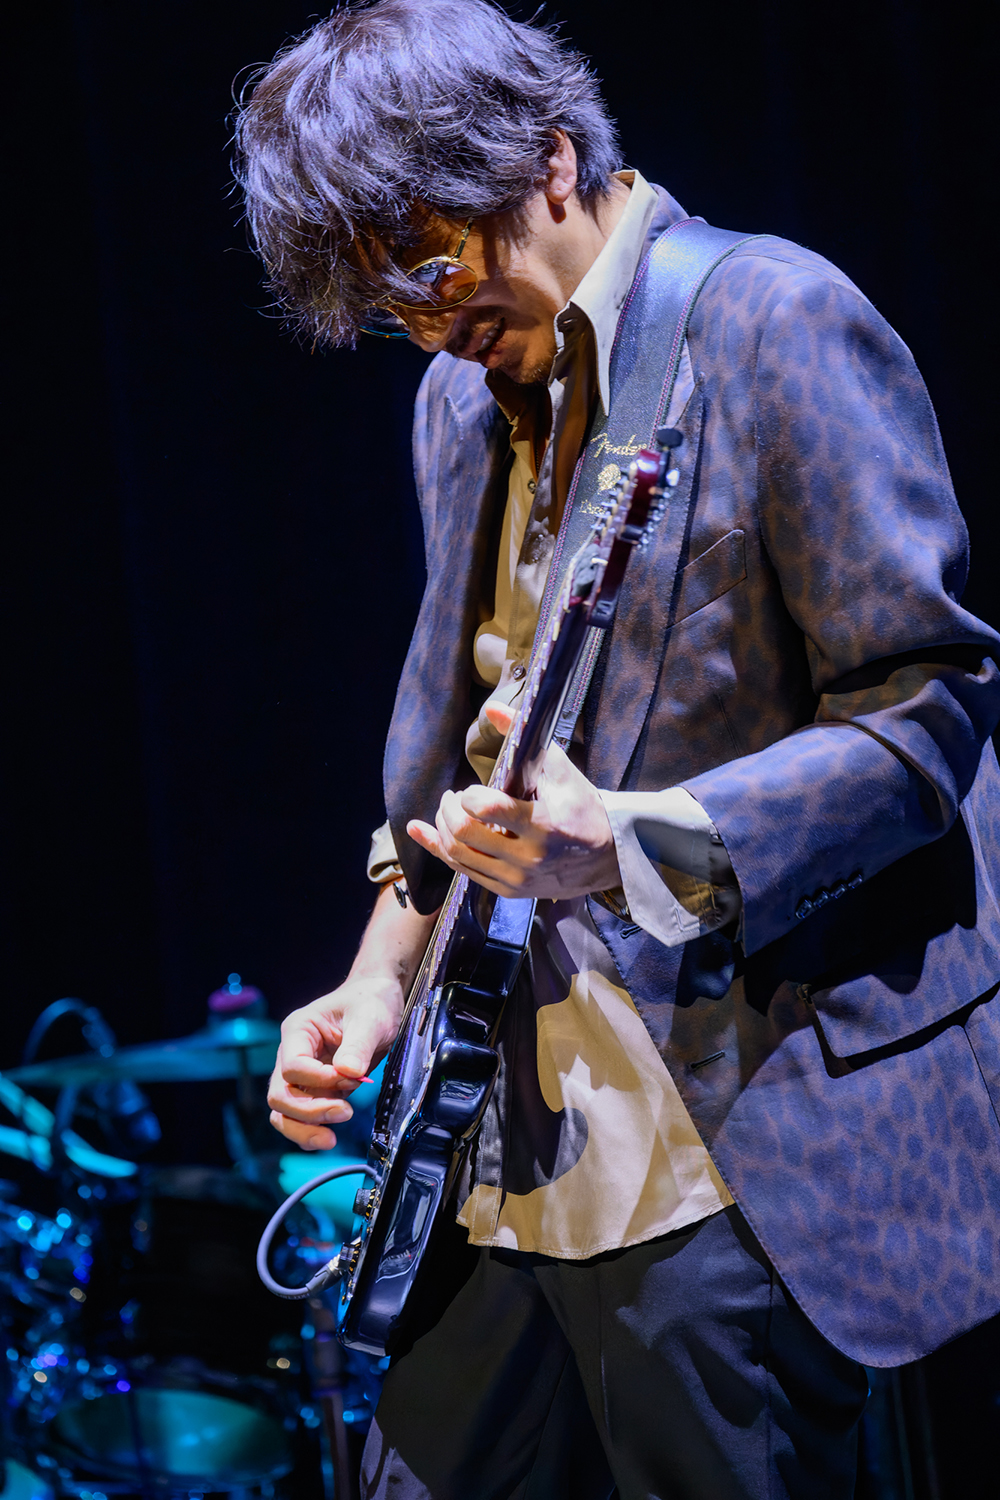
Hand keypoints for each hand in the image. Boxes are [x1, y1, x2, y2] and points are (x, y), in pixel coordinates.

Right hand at [266, 975, 403, 1150]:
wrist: (377, 1000)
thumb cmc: (370, 1001)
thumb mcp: (371, 1017)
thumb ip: (358, 1044)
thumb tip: (348, 1072)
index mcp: (298, 1030)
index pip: (293, 1066)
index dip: (318, 1080)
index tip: (349, 1079)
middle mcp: (291, 1053)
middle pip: (281, 1094)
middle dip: (309, 1111)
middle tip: (345, 1112)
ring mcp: (301, 1075)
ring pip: (284, 1112)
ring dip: (304, 1129)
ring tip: (330, 1140)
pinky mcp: (315, 1089)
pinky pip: (300, 1117)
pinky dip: (310, 1131)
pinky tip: (329, 1137)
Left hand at [407, 702, 620, 900]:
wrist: (608, 856)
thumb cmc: (583, 807)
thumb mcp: (560, 768)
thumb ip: (524, 735)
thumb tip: (491, 707)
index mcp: (543, 825)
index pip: (487, 810)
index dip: (469, 795)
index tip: (472, 789)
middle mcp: (527, 857)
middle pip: (464, 833)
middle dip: (448, 809)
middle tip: (452, 796)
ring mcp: (517, 879)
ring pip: (458, 855)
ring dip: (442, 828)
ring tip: (449, 810)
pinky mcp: (509, 891)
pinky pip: (463, 872)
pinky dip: (439, 849)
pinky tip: (423, 831)